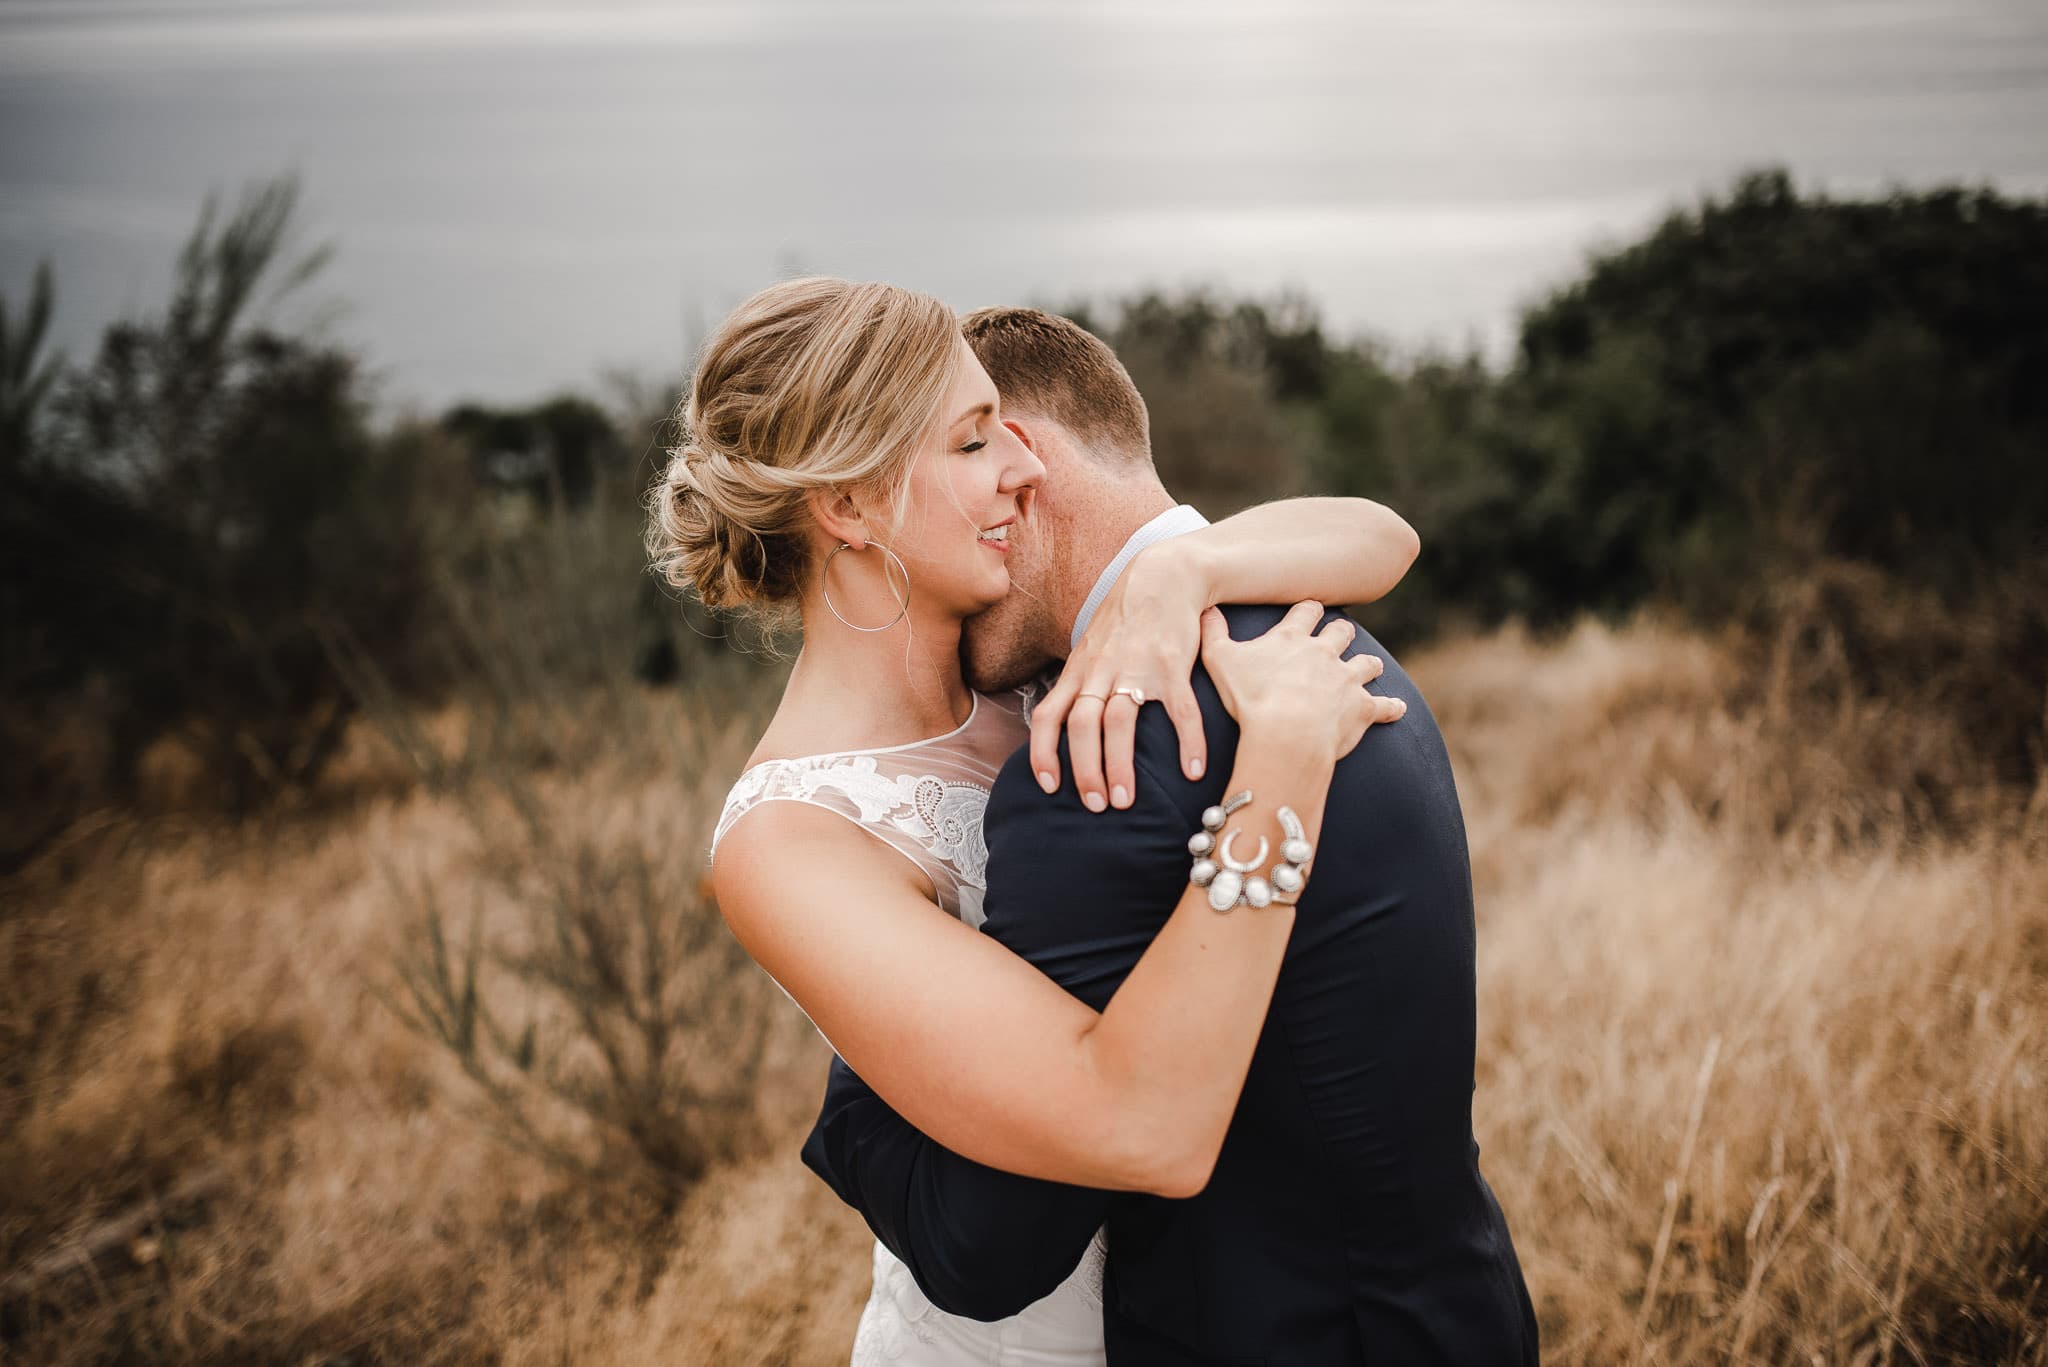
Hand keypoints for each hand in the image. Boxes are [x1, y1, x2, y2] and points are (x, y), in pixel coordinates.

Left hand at [1029, 547, 1210, 811]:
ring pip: (1119, 722)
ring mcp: (1136, 667)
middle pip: (1082, 725)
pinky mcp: (1173, 664)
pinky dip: (1188, 742)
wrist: (1164, 575)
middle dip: (1084, 771)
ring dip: (1120, 766)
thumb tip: (1066, 726)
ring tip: (1126, 802)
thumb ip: (1081, 684)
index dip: (1042, 753)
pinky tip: (1193, 771)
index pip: (1047, 715)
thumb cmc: (1126, 619)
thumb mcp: (1091, 648)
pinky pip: (1180, 710)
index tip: (1048, 787)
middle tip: (1097, 806)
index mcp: (1079, 671)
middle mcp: (1101, 671)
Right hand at [1199, 601, 1404, 765]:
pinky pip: (1385, 706)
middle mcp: (1325, 653)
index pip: (1306, 611)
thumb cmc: (1250, 698)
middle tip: (1339, 636)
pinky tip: (1397, 708)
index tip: (1309, 610)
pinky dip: (1392, 707)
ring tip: (1370, 667)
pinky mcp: (1363, 708)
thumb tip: (1205, 609)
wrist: (1286, 733)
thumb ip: (1212, 633)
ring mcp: (1347, 680)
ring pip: (1368, 664)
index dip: (1308, 609)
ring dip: (1368, 665)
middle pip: (1341, 633)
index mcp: (1293, 639)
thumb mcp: (1220, 661)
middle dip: (1341, 633)